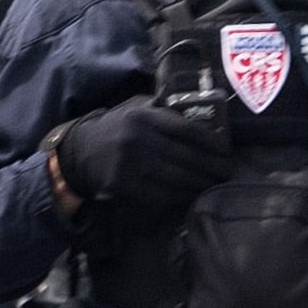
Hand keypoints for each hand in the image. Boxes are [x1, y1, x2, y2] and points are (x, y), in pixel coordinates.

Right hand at [51, 102, 237, 217]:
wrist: (80, 153)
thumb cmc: (116, 131)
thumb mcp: (136, 112)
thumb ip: (164, 115)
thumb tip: (203, 128)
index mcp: (144, 117)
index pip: (187, 130)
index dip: (211, 142)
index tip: (226, 151)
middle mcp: (138, 139)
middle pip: (187, 156)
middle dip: (212, 167)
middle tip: (228, 172)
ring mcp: (131, 164)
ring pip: (177, 177)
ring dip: (200, 184)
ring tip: (214, 185)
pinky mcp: (125, 185)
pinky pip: (161, 194)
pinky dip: (180, 196)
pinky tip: (192, 195)